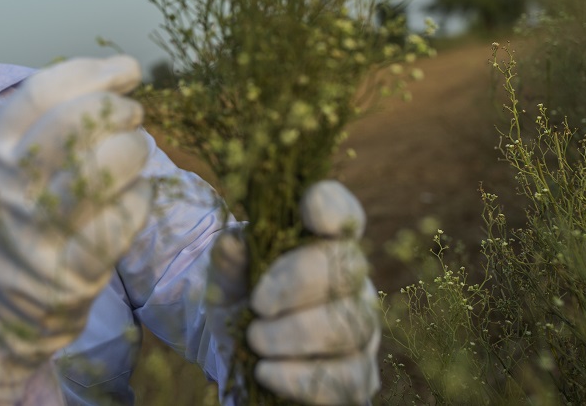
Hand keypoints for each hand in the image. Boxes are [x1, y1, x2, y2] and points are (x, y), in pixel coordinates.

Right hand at [0, 56, 153, 403]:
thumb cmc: (3, 223)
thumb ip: (41, 124)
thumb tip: (118, 74)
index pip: (42, 93)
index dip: (94, 72)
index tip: (127, 71)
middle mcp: (9, 190)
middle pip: (77, 123)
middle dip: (119, 109)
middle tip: (133, 116)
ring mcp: (39, 233)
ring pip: (105, 168)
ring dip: (135, 150)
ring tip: (136, 152)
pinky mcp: (72, 272)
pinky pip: (124, 217)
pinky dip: (139, 197)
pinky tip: (134, 195)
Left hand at [210, 180, 379, 405]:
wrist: (236, 358)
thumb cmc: (239, 304)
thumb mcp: (225, 280)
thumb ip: (229, 261)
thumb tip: (233, 243)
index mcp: (322, 244)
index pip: (341, 212)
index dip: (333, 206)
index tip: (310, 211)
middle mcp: (351, 282)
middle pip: (348, 268)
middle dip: (296, 283)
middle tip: (256, 304)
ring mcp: (360, 329)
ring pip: (348, 326)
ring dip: (294, 334)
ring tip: (254, 340)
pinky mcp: (358, 377)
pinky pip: (345, 379)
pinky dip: (299, 378)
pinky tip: (266, 372)